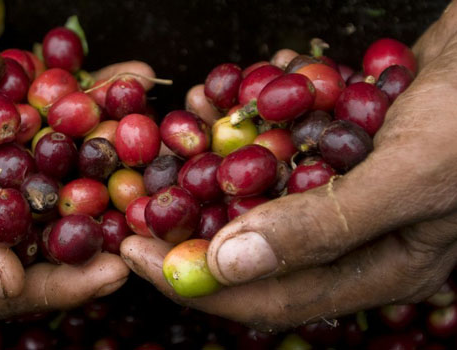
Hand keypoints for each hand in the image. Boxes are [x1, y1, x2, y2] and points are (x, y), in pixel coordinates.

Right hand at [0, 0, 155, 316]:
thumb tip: (9, 287)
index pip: (19, 279)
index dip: (64, 284)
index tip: (111, 274)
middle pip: (61, 226)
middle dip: (108, 224)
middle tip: (154, 219)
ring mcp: (12, 147)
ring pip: (76, 160)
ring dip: (122, 152)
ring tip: (165, 147)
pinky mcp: (22, 99)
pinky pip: (68, 100)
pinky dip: (103, 89)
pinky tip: (136, 78)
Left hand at [122, 2, 456, 330]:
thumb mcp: (409, 176)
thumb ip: (322, 227)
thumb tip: (229, 266)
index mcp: (379, 269)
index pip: (271, 298)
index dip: (198, 282)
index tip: (137, 257)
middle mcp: (356, 239)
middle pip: (255, 250)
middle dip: (191, 224)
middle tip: (136, 203)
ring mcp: (345, 190)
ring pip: (258, 193)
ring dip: (212, 162)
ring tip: (175, 133)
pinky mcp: (337, 147)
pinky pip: (277, 145)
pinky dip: (247, 120)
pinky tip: (221, 95)